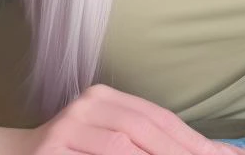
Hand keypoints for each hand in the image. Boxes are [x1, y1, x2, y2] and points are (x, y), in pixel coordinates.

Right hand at [28, 83, 243, 154]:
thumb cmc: (66, 154)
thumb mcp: (105, 141)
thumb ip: (139, 143)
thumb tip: (187, 150)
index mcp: (107, 96)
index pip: (159, 117)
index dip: (193, 138)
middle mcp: (90, 102)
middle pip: (148, 127)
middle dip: (184, 149)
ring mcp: (69, 124)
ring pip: (125, 142)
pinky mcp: (51, 148)